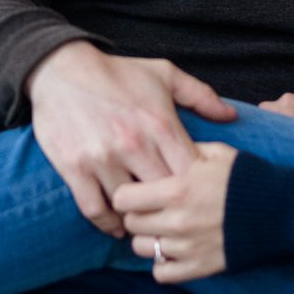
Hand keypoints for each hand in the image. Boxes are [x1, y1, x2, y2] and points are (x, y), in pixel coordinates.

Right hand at [25, 41, 234, 237]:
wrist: (60, 69)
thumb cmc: (116, 73)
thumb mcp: (163, 73)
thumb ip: (201, 95)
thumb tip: (232, 116)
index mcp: (160, 124)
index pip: (191, 173)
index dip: (196, 187)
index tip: (194, 192)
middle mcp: (134, 144)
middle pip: (164, 195)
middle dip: (170, 206)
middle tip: (173, 213)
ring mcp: (102, 158)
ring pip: (129, 207)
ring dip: (139, 216)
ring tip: (146, 220)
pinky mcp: (75, 168)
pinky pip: (94, 209)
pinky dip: (107, 223)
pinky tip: (117, 224)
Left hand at [113, 143, 236, 282]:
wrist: (282, 210)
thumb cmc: (246, 176)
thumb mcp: (214, 152)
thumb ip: (181, 149)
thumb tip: (158, 147)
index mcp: (177, 189)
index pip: (122, 198)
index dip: (127, 192)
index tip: (137, 190)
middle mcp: (177, 220)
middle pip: (130, 223)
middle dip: (137, 213)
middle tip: (151, 208)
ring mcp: (187, 247)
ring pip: (141, 248)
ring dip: (148, 238)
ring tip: (162, 228)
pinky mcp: (199, 267)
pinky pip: (162, 273)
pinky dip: (162, 263)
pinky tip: (173, 249)